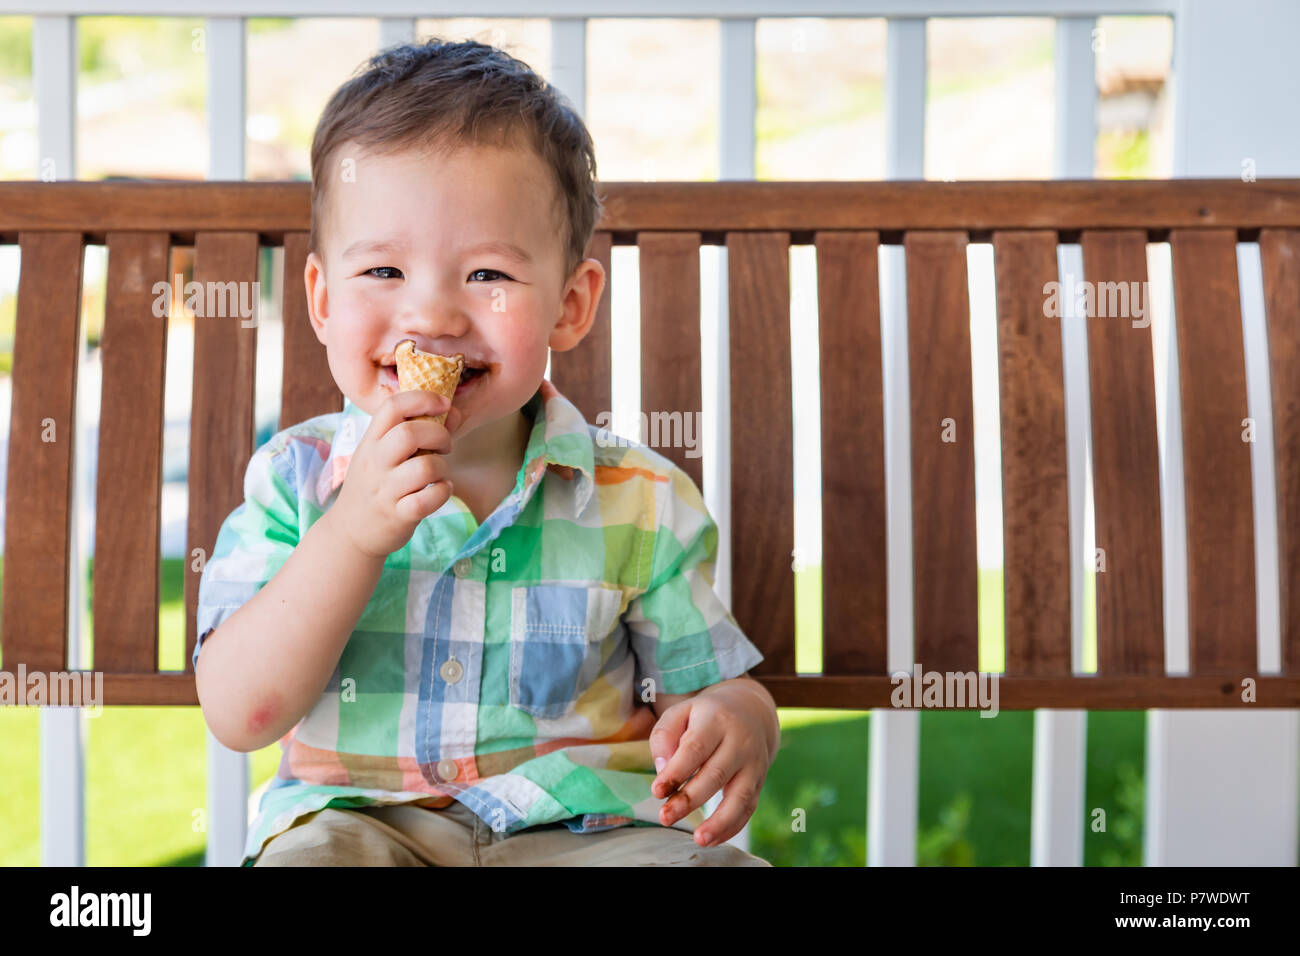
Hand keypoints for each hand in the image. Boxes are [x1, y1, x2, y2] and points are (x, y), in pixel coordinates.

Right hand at [327, 389, 462, 559]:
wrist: (350, 533)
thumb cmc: (374, 486)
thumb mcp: (381, 455)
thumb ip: (413, 433)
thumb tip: (455, 412)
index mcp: (370, 442)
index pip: (393, 406)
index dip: (423, 399)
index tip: (444, 404)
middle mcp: (375, 463)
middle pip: (410, 434)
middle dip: (439, 434)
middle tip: (443, 446)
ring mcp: (385, 490)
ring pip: (425, 467)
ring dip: (442, 467)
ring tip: (439, 473)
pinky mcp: (398, 515)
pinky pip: (428, 499)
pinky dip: (443, 492)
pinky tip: (440, 490)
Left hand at [648, 680, 778, 847]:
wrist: (752, 711)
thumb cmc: (706, 715)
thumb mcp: (681, 711)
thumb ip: (665, 736)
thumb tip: (662, 771)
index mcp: (716, 720)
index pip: (696, 748)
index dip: (676, 771)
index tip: (657, 790)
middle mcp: (739, 742)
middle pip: (716, 774)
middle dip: (689, 799)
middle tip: (665, 816)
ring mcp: (753, 763)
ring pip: (740, 796)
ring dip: (719, 821)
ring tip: (699, 839)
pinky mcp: (759, 781)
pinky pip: (748, 808)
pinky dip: (731, 827)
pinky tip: (712, 839)